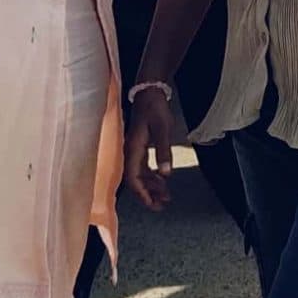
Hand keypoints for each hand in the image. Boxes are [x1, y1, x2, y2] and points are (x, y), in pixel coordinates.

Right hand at [123, 93, 177, 208]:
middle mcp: (130, 152)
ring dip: (152, 186)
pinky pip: (143, 167)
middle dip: (148, 194)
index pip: (133, 178)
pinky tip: (162, 181)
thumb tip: (166, 174)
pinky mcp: (140, 147)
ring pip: (140, 175)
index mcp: (133, 149)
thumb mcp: (163, 129)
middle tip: (162, 205)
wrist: (150, 92)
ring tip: (166, 196)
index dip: (142, 193)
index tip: (152, 204)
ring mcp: (134, 150)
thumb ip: (163, 152)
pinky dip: (152, 176)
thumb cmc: (155, 108)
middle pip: (136, 180)